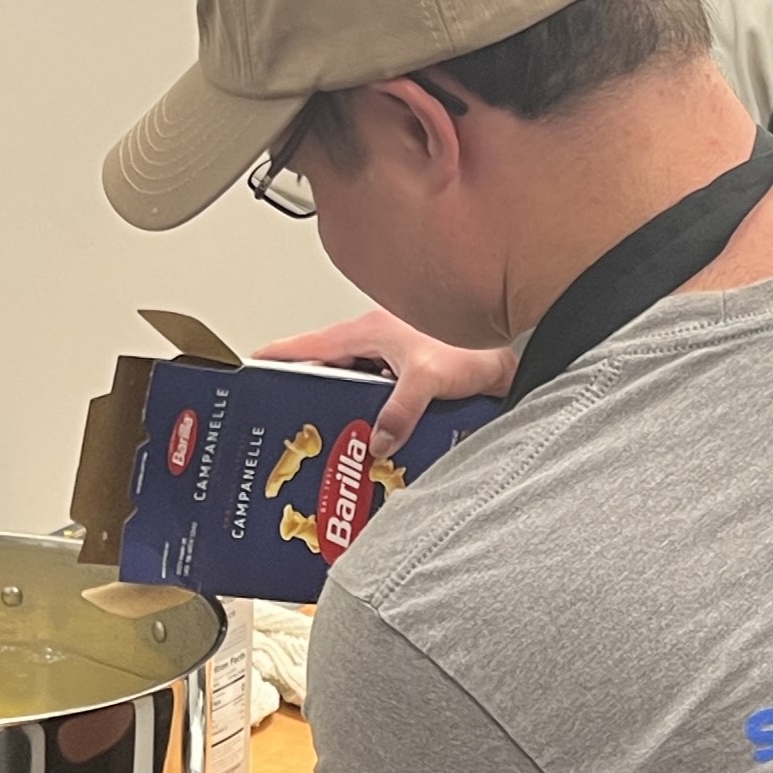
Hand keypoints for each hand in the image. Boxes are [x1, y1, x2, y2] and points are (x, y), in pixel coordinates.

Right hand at [252, 310, 515, 457]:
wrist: (523, 346)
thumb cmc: (476, 347)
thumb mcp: (429, 379)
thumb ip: (398, 412)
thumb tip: (375, 442)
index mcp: (366, 330)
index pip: (306, 344)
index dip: (274, 357)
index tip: (249, 370)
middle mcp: (376, 341)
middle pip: (326, 370)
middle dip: (309, 394)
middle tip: (291, 421)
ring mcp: (393, 358)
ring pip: (354, 385)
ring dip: (346, 408)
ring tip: (334, 437)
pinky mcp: (413, 375)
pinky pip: (380, 397)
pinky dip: (373, 415)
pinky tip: (376, 439)